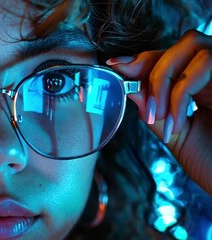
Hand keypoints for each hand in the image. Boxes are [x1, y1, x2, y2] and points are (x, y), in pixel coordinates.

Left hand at [107, 29, 211, 194]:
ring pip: (192, 45)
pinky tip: (177, 121)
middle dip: (151, 68)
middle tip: (139, 101)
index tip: (115, 65)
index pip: (172, 58)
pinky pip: (205, 64)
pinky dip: (181, 93)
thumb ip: (155, 110)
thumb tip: (129, 86)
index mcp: (204, 85)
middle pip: (181, 44)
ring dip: (165, 79)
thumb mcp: (176, 135)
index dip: (143, 59)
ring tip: (158, 115)